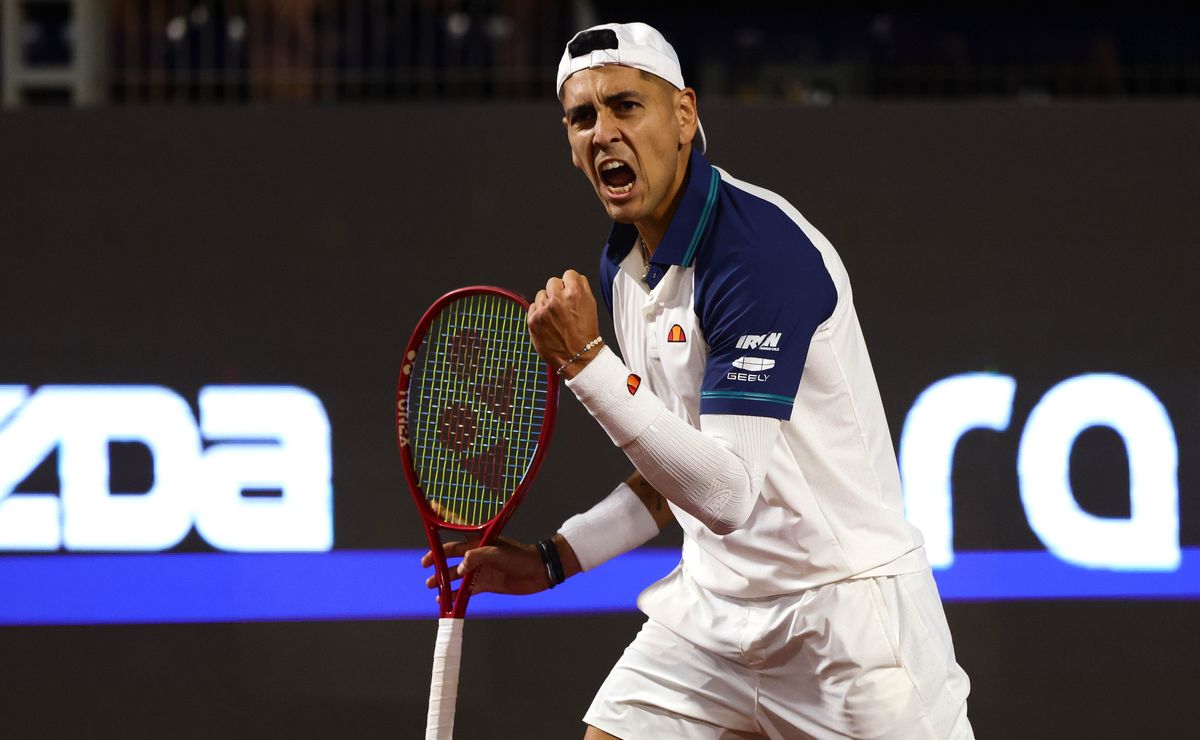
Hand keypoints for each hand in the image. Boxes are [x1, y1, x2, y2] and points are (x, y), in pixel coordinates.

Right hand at [421, 535, 551, 596]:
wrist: (538, 572)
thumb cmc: (519, 557)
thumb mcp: (496, 553)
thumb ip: (476, 557)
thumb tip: (459, 567)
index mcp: (479, 542)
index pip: (455, 538)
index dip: (440, 538)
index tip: (427, 544)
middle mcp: (477, 555)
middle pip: (452, 558)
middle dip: (437, 563)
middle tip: (426, 571)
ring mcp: (481, 570)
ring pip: (457, 575)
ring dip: (445, 581)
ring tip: (432, 587)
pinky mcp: (487, 584)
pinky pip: (467, 590)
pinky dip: (456, 595)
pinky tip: (446, 600)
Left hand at [527, 269, 602, 378]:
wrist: (577, 357)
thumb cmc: (586, 333)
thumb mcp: (591, 305)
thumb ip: (582, 287)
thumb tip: (572, 278)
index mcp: (574, 293)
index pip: (568, 274)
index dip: (570, 283)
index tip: (570, 291)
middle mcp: (557, 299)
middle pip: (553, 282)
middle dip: (557, 291)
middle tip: (562, 305)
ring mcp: (543, 310)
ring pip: (541, 294)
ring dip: (547, 302)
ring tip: (555, 316)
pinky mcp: (532, 320)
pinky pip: (533, 306)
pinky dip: (539, 313)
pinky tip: (548, 322)